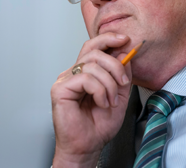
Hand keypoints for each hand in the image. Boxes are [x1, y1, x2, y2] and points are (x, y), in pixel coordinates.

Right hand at [51, 33, 131, 167]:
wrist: (89, 146)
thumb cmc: (99, 125)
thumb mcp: (120, 94)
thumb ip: (122, 74)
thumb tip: (126, 54)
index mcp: (86, 72)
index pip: (94, 46)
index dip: (109, 39)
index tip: (125, 40)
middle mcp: (74, 73)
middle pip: (94, 51)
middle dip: (114, 64)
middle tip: (122, 81)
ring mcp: (65, 80)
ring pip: (92, 65)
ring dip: (109, 84)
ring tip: (110, 101)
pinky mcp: (60, 89)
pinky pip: (85, 79)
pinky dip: (99, 91)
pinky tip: (101, 103)